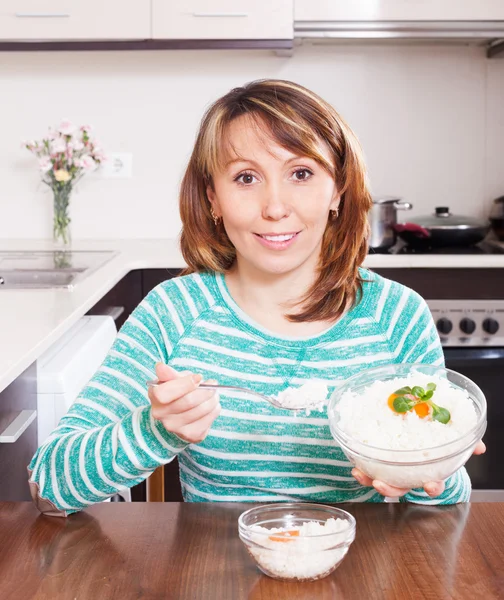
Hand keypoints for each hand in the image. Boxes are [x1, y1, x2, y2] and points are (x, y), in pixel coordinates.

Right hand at [148, 363, 220, 443]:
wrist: (179, 413)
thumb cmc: (177, 391)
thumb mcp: (173, 379)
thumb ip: (169, 374)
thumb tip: (160, 367)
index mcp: (155, 397)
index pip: (166, 393)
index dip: (185, 384)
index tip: (198, 377)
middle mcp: (162, 415)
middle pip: (188, 401)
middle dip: (205, 390)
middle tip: (213, 383)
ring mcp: (175, 428)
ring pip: (201, 410)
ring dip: (212, 399)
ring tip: (213, 393)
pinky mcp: (191, 435)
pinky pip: (208, 419)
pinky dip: (215, 409)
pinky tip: (211, 405)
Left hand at [352, 440, 485, 497]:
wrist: (420, 438)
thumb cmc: (435, 444)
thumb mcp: (449, 442)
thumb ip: (464, 443)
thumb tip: (479, 446)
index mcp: (428, 473)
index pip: (433, 484)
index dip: (432, 487)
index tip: (429, 486)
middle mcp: (409, 476)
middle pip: (401, 489)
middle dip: (390, 490)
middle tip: (380, 484)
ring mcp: (393, 473)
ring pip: (382, 482)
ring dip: (369, 480)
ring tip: (360, 474)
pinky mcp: (380, 464)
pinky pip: (370, 470)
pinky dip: (362, 470)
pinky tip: (355, 466)